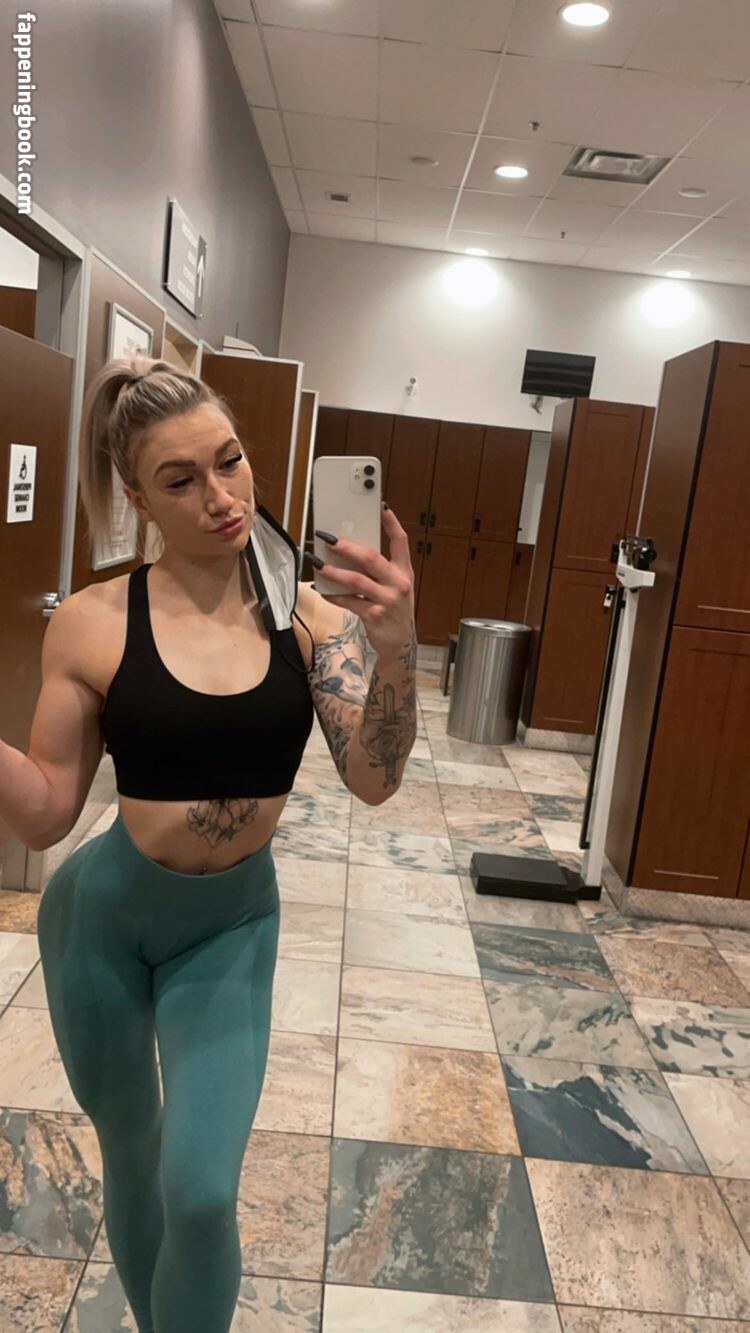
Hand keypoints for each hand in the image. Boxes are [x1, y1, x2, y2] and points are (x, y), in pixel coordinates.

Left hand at [311, 504, 415, 662]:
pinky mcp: (374, 615)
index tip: (382, 506)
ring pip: (356, 580)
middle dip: (346, 547)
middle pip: (371, 558)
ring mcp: (387, 600)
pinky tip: (321, 589)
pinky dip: (332, 595)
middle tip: (328, 539)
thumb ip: (380, 571)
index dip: (391, 523)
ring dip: (333, 571)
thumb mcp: (394, 587)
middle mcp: (399, 583)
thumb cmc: (393, 609)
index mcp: (404, 571)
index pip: (401, 542)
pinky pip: (348, 601)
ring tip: (317, 563)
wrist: (399, 643)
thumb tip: (348, 551)